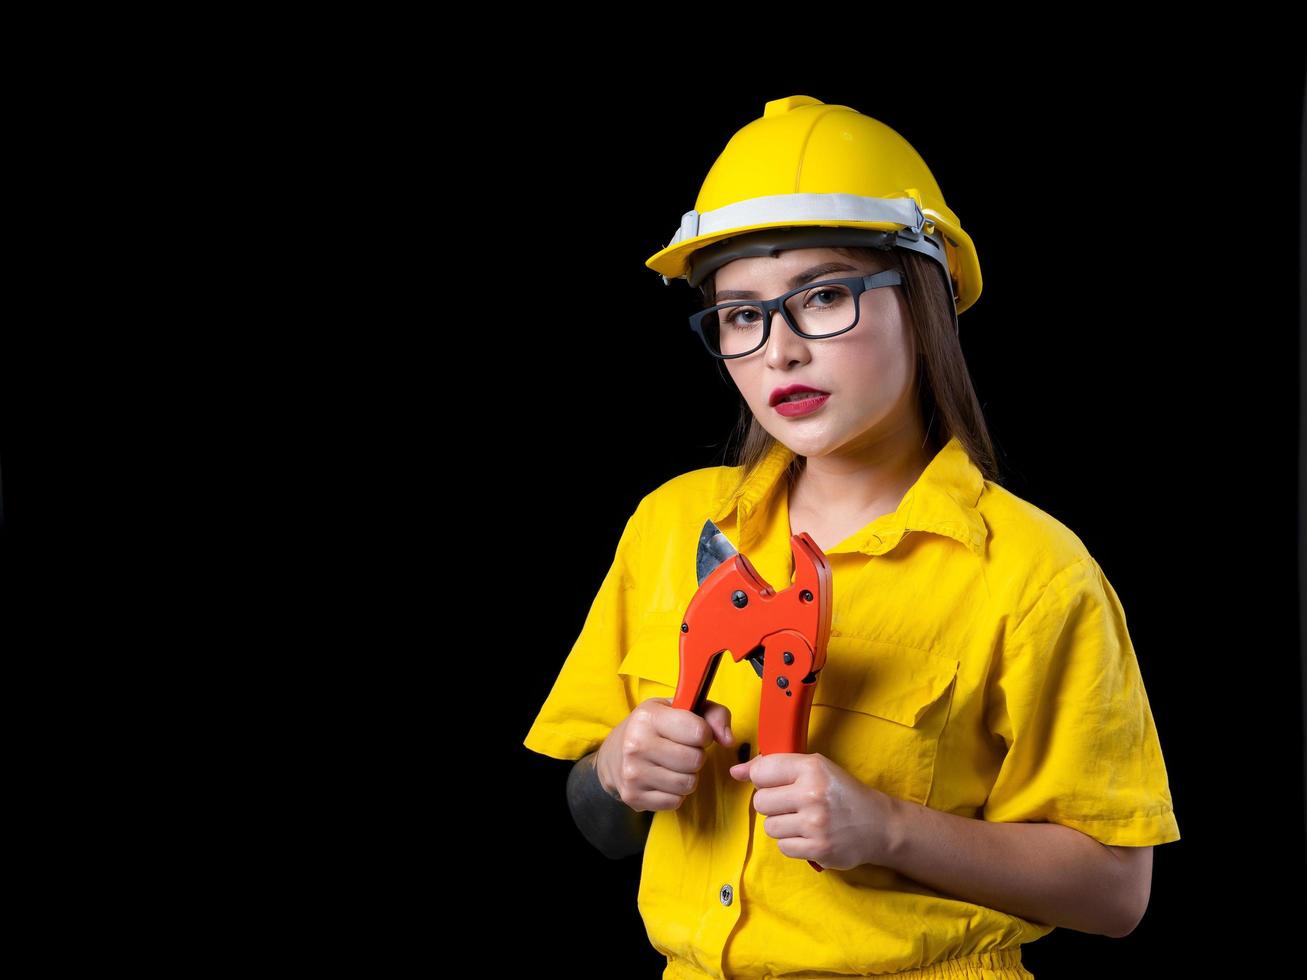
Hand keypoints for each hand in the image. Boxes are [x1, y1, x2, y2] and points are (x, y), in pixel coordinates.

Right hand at [597, 696, 734, 812]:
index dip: (704, 734)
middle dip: (696, 757)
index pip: (698, 731)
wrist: (613, 755)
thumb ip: (713, 714)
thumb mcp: (679, 708)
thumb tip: (728, 740)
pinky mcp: (633, 797)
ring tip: (674, 765)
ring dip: (688, 776)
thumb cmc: (654, 727)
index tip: (695, 733)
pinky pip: (675, 801)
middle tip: (683, 750)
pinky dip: (676, 793)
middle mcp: (636, 744)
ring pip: (688, 784)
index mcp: (648, 717)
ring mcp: (633, 773)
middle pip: (695, 761)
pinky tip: (664, 780)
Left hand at [729, 752, 895, 870]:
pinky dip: (792, 843)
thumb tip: (735, 772)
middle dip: (772, 804)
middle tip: (792, 804)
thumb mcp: (814, 768)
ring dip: (781, 825)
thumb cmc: (842, 793)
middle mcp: (812, 794)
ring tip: (802, 820)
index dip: (763, 779)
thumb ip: (774, 767)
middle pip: (760, 801)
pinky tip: (808, 835)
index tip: (775, 783)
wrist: (878, 825)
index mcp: (812, 768)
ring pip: (769, 827)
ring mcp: (815, 824)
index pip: (762, 771)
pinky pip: (783, 846)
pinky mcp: (818, 848)